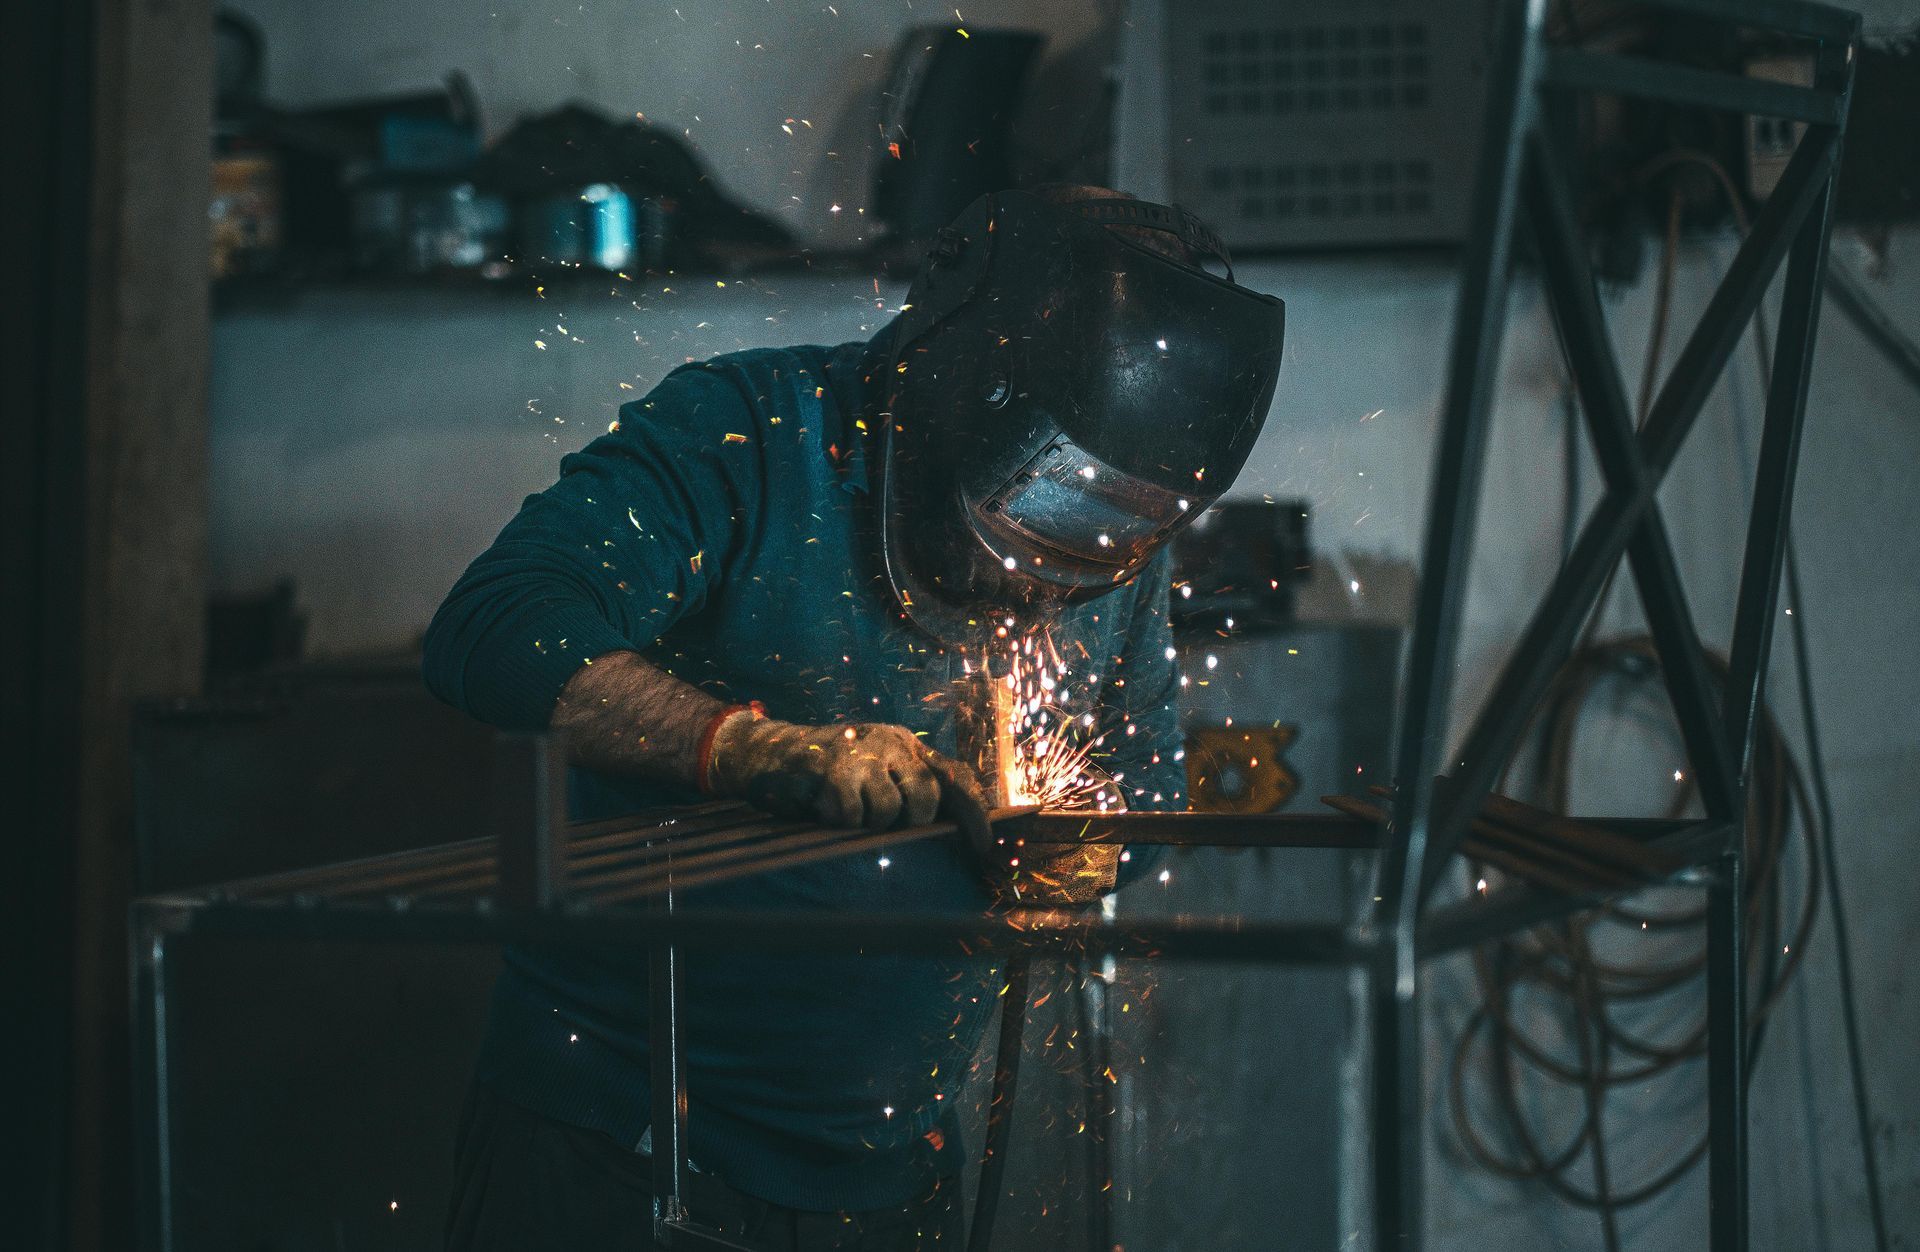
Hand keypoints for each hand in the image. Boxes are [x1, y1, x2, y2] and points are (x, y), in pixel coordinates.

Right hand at [708, 717, 985, 836]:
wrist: (765, 753)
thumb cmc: (824, 773)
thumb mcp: (872, 770)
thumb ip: (906, 787)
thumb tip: (949, 828)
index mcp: (904, 744)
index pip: (953, 776)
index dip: (972, 813)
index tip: (983, 847)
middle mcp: (889, 741)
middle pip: (926, 795)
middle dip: (911, 821)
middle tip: (882, 823)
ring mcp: (861, 752)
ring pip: (889, 810)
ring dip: (866, 822)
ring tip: (843, 808)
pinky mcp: (833, 768)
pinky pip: (852, 815)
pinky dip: (838, 821)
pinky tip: (822, 806)